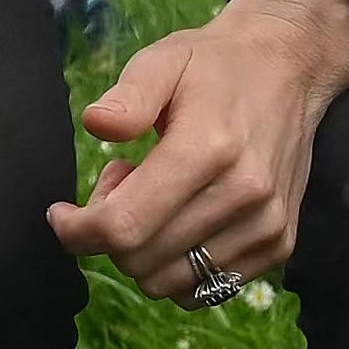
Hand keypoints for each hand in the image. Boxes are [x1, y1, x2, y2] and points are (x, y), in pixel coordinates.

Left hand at [48, 0, 348, 295]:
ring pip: (171, 283)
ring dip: (143, 251)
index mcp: (208, 150)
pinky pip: (207, 288)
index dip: (78, 231)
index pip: (126, 226)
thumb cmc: (212, 67)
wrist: (288, 71)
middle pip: (142, 260)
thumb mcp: (162, 61)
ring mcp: (267, 227)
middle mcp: (244, 197)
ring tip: (152, 196)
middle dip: (108, 232)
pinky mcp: (278, 246)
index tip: (60, 215)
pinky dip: (177, 266)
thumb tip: (95, 125)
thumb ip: (127, 96)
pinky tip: (180, 218)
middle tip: (118, 182)